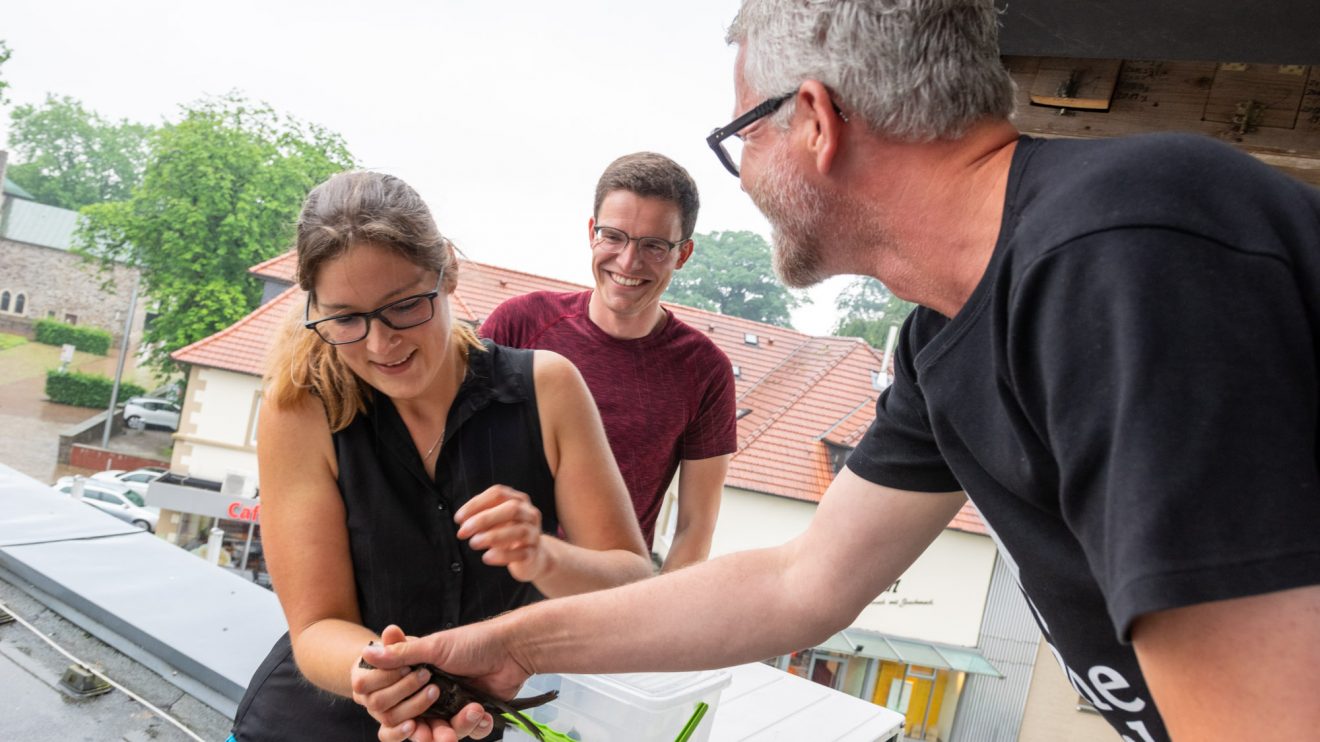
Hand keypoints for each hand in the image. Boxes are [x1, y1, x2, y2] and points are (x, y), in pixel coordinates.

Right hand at [361, 619, 532, 728]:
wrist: (511, 648)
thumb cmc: (473, 642)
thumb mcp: (434, 647)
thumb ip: (401, 655)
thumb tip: (368, 654)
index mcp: (419, 680)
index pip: (399, 708)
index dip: (400, 717)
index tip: (409, 720)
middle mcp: (434, 695)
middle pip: (420, 728)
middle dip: (427, 733)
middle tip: (435, 731)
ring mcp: (455, 705)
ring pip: (446, 733)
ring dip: (456, 730)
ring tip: (471, 714)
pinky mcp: (476, 713)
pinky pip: (472, 732)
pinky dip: (477, 726)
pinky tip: (482, 713)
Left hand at [456, 485, 547, 582]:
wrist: (534, 557)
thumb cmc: (509, 534)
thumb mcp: (497, 521)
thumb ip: (482, 517)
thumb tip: (464, 523)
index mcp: (519, 500)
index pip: (498, 494)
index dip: (476, 504)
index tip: (458, 518)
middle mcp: (530, 514)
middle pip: (512, 509)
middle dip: (484, 519)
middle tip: (463, 531)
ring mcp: (534, 534)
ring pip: (518, 531)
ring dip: (492, 536)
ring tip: (473, 543)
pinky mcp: (533, 554)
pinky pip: (520, 554)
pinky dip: (502, 555)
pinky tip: (487, 557)